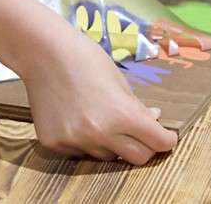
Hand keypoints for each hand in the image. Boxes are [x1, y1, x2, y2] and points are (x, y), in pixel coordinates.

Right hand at [22, 26, 175, 163]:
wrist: (43, 52)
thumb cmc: (84, 58)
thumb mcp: (119, 81)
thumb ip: (137, 107)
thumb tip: (154, 122)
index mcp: (122, 114)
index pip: (157, 142)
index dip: (166, 140)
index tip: (167, 137)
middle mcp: (100, 133)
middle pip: (137, 158)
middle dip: (144, 146)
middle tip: (140, 134)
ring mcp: (75, 141)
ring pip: (107, 156)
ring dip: (111, 143)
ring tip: (97, 116)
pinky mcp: (55, 143)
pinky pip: (80, 153)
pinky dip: (84, 141)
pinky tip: (76, 118)